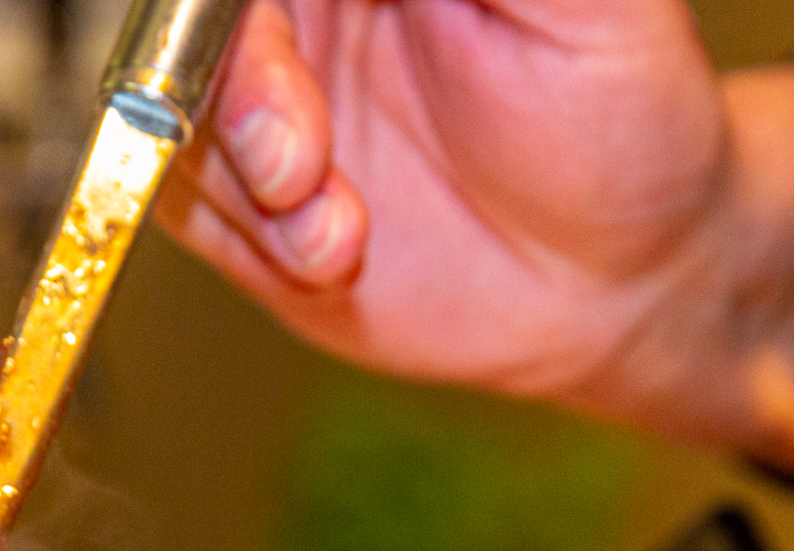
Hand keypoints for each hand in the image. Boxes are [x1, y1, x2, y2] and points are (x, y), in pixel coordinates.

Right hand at [160, 0, 793, 485]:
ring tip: (342, 236)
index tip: (253, 38)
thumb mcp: (591, 4)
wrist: (620, 280)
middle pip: (188, 25)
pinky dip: (246, 238)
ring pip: (169, 113)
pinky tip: (332, 256)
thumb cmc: (625, 121)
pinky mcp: (245, 201)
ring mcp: (263, 102)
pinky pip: (175, 202)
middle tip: (296, 165)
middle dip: (232, 93)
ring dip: (240, 185)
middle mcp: (303, 12)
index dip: (234, 10)